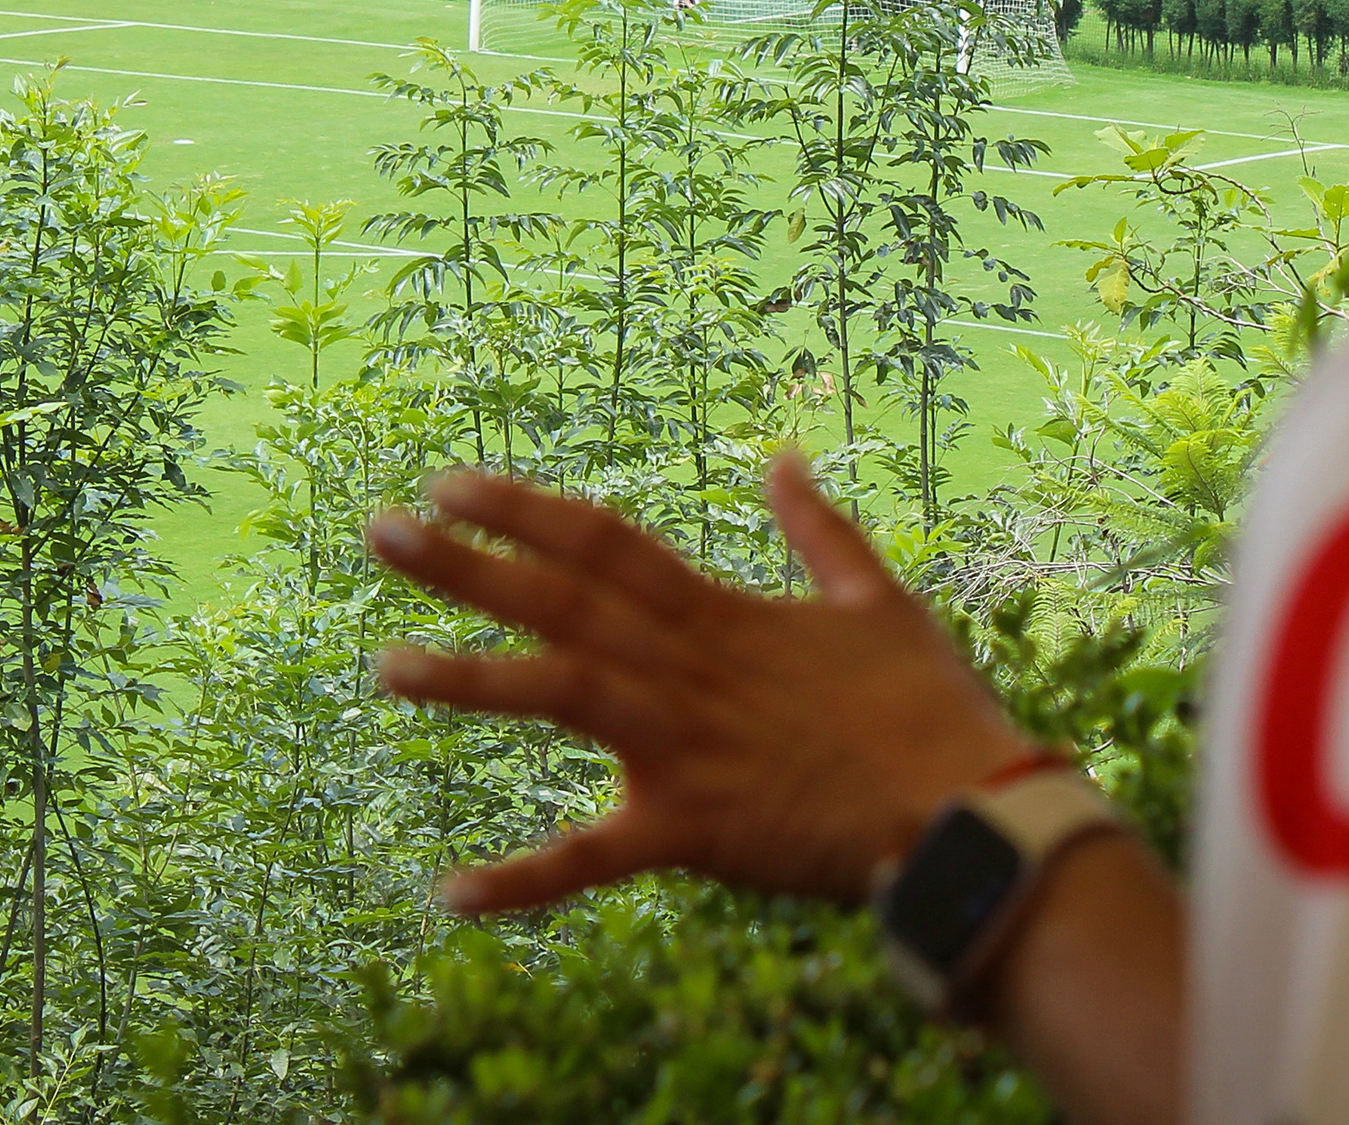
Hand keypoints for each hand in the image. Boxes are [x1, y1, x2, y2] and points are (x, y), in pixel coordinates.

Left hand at [367, 451, 1032, 912]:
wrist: (968, 806)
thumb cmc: (928, 707)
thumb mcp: (877, 598)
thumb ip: (818, 529)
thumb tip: (785, 456)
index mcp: (720, 613)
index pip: (603, 542)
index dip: (524, 510)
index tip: (449, 483)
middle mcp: (685, 667)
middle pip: (561, 599)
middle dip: (466, 564)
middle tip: (379, 530)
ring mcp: (682, 745)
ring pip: (559, 695)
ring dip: (470, 680)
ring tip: (387, 668)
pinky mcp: (691, 830)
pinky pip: (592, 858)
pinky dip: (522, 879)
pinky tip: (451, 893)